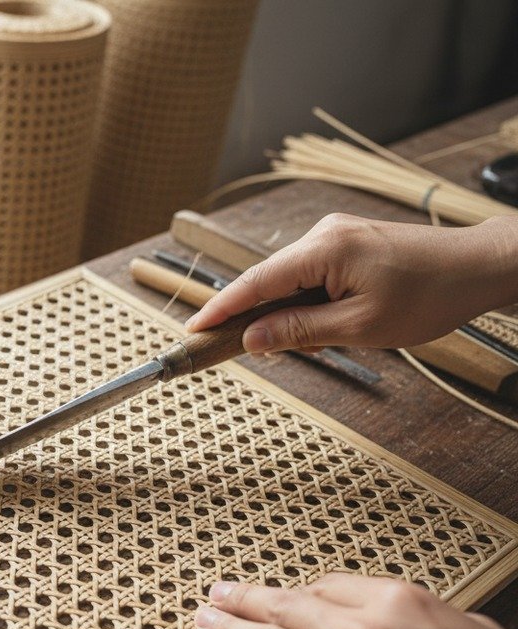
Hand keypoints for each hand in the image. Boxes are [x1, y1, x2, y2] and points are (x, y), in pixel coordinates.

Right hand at [185, 213, 517, 352]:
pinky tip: (332, 326)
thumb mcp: (360, 326)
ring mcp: (334, 236)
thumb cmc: (429, 296)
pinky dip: (309, 304)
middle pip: (267, 281)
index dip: (219, 309)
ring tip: (324, 342)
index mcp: (323, 249)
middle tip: (250, 354)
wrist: (478, 267)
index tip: (191, 330)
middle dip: (258, 320)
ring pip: (289, 282)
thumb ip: (300, 331)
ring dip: (291, 316)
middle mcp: (322, 234)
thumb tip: (252, 339)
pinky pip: (310, 276)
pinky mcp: (345, 243)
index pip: (254, 283)